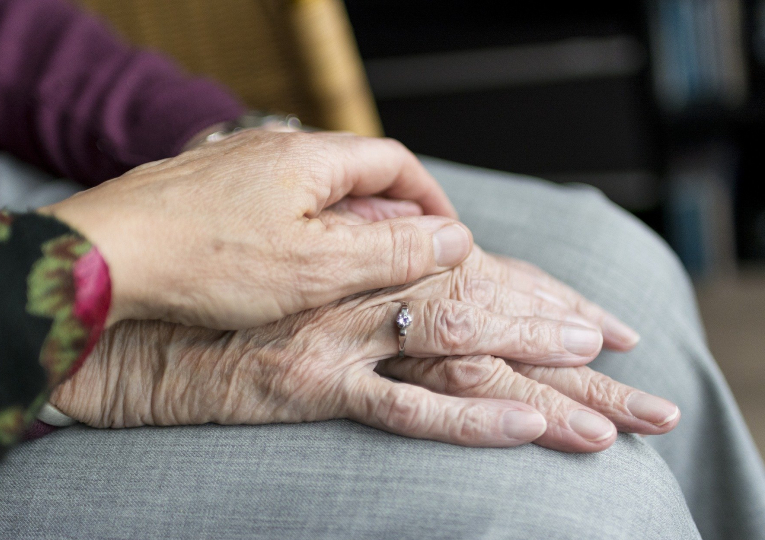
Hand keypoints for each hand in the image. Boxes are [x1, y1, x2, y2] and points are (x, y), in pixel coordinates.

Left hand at [40, 130, 468, 328]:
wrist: (103, 257)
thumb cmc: (205, 260)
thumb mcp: (316, 265)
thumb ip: (389, 250)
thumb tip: (453, 238)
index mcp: (310, 157)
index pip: (395, 162)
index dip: (429, 199)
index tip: (446, 236)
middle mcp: (273, 148)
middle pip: (355, 173)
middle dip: (389, 215)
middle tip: (402, 262)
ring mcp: (235, 165)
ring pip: (311, 190)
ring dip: (344, 225)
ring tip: (350, 270)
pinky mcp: (205, 190)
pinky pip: (271, 203)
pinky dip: (298, 230)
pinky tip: (286, 266)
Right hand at [51, 235, 675, 452]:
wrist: (142, 322)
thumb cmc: (224, 299)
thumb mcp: (302, 278)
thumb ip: (360, 274)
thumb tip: (416, 274)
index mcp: (368, 261)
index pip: (477, 275)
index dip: (541, 296)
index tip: (598, 321)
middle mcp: (365, 287)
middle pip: (487, 309)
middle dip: (563, 337)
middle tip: (631, 363)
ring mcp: (343, 334)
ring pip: (463, 348)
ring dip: (539, 376)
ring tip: (608, 411)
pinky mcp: (313, 381)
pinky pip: (404, 404)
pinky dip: (469, 416)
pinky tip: (525, 426)